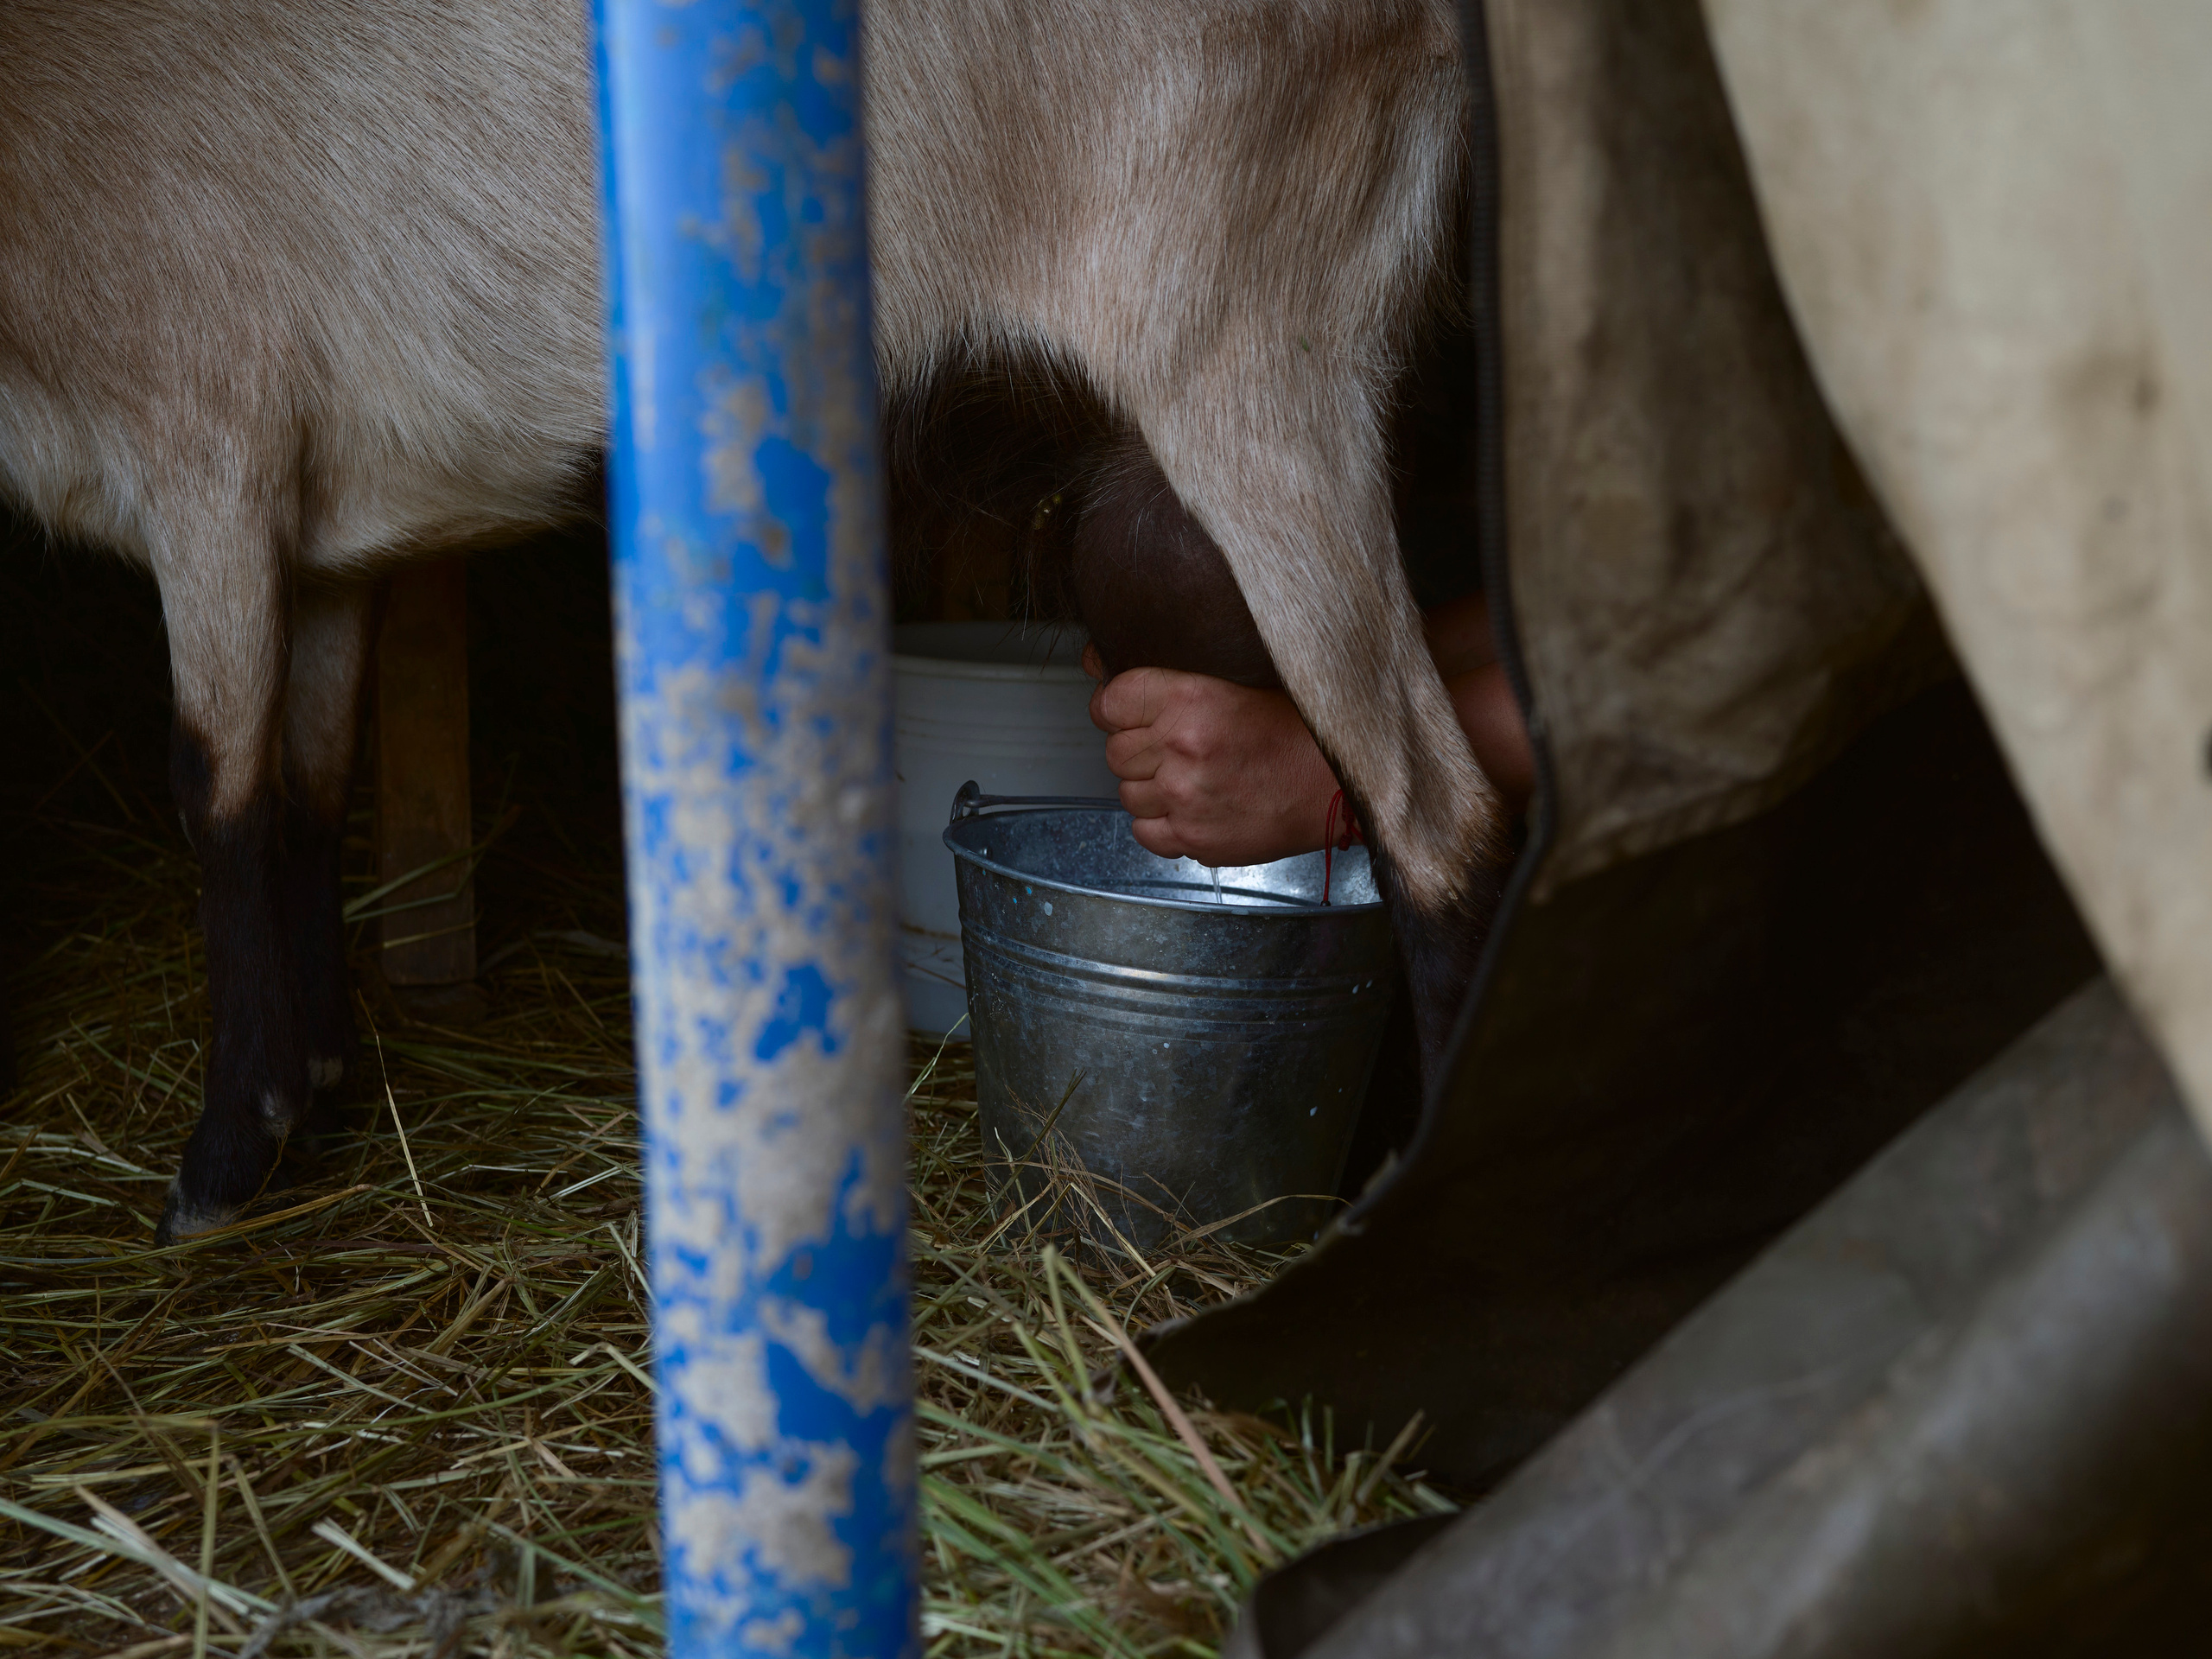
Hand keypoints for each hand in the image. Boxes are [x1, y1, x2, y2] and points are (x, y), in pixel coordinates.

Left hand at [1085, 647, 1340, 866]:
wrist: (1336, 785)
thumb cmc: (1294, 731)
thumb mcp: (1234, 680)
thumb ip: (1167, 677)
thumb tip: (1095, 663)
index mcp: (1190, 698)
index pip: (1111, 701)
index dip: (1115, 706)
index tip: (1126, 711)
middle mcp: (1181, 748)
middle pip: (1115, 750)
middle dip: (1136, 748)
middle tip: (1170, 746)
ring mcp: (1185, 798)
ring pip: (1126, 792)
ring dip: (1148, 786)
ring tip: (1187, 777)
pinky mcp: (1193, 838)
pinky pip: (1143, 831)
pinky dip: (1159, 822)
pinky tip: (1189, 806)